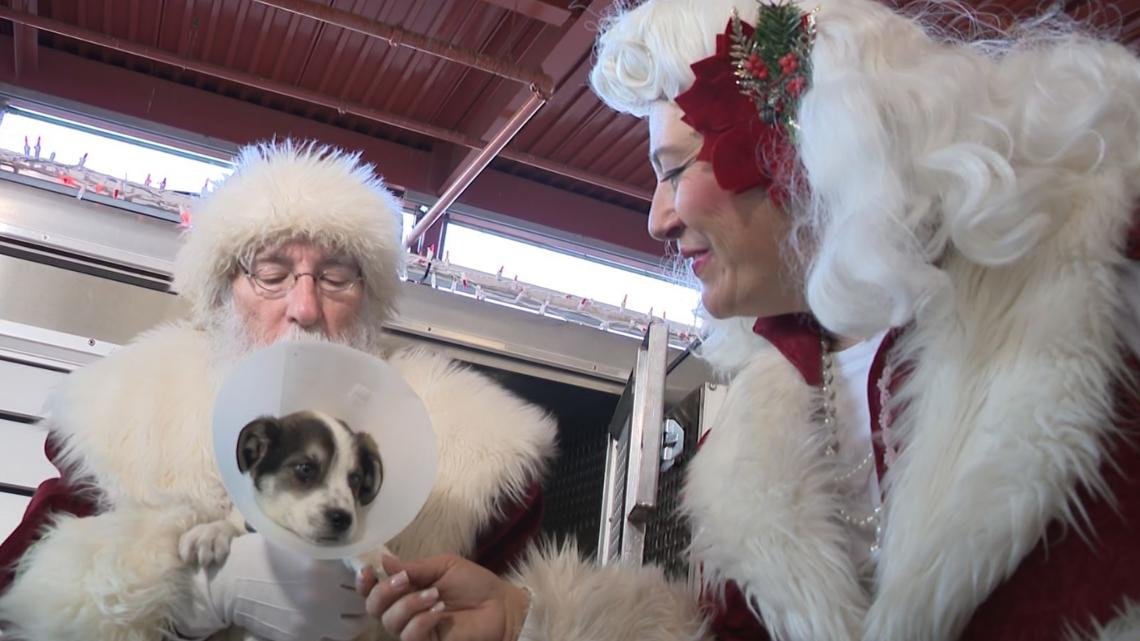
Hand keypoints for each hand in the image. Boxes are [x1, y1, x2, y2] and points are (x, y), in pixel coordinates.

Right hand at [173, 532, 368, 640]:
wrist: (231, 582)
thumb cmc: (264, 556)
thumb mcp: (299, 544)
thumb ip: (330, 551)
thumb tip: (359, 555)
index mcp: (324, 568)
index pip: (364, 577)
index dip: (365, 577)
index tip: (361, 576)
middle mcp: (322, 597)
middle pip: (363, 604)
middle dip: (362, 599)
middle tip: (356, 595)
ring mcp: (311, 622)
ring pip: (352, 628)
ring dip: (352, 620)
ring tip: (344, 612)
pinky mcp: (298, 638)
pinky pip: (329, 639)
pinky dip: (332, 632)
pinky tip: (325, 621)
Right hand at [357, 554, 529, 640]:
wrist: (500, 605)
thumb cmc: (474, 584)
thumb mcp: (443, 566)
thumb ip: (413, 567)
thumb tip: (383, 561)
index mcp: (406, 589)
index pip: (374, 590)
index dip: (365, 582)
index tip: (368, 571)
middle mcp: (405, 610)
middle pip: (374, 607)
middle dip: (384, 591)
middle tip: (406, 581)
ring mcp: (415, 629)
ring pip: (390, 621)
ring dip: (410, 604)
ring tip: (435, 595)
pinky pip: (410, 635)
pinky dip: (422, 620)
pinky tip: (439, 611)